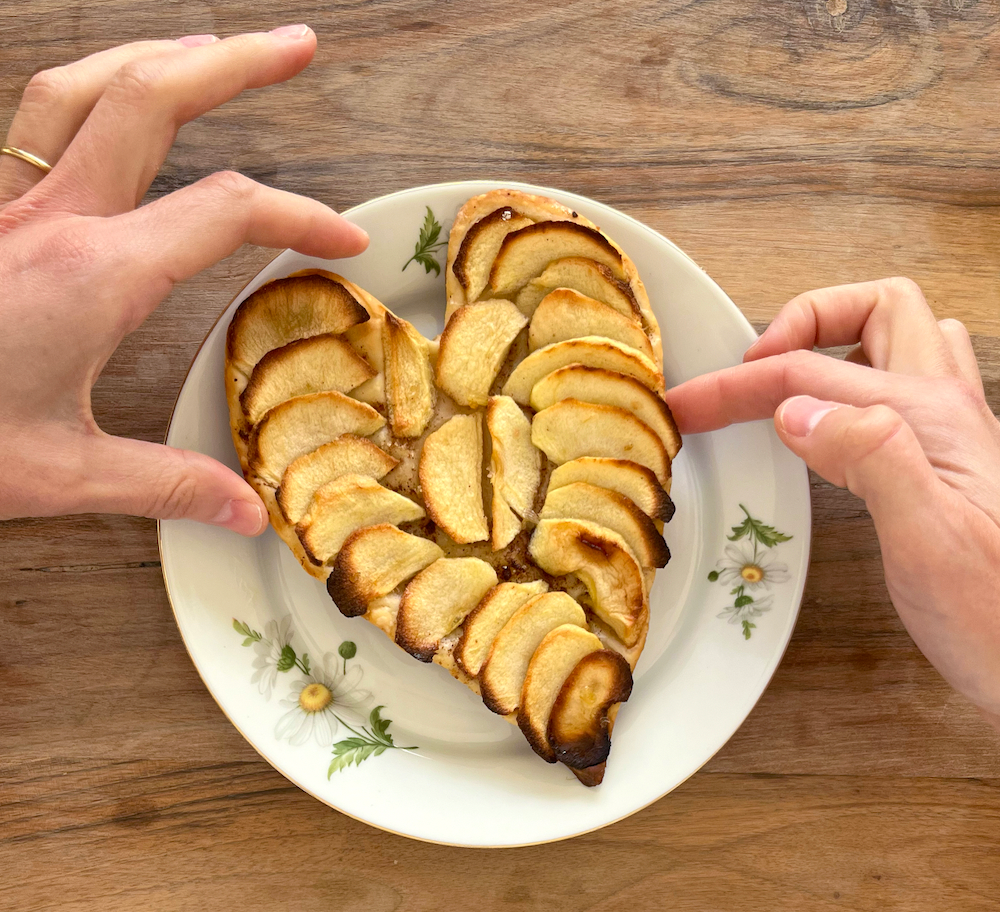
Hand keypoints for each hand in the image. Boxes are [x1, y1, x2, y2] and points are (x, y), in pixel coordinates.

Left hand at [0, 27, 367, 535]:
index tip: (345, 238)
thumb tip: (243, 509)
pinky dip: (80, 91)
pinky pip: (27, 121)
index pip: (226, 212)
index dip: (300, 217)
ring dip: (154, 57)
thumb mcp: (56, 474)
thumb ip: (162, 484)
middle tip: (295, 46)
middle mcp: (46, 219)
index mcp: (89, 275)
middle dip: (236, 62)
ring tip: (210, 48)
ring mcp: (1, 207)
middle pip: (150, 98)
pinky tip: (102, 103)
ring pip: (79, 86)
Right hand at [667, 278, 999, 767]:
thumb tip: (797, 407)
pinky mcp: (945, 463)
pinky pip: (898, 387)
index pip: (813, 374)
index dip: (737, 385)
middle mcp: (949, 409)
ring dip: (837, 338)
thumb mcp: (928, 542)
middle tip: (751, 368)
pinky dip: (853, 380)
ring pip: (898, 339)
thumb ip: (869, 457)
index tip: (686, 405)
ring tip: (786, 376)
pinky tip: (829, 424)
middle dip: (804, 320)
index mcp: (933, 417)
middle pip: (878, 309)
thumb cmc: (997, 619)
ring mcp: (952, 433)